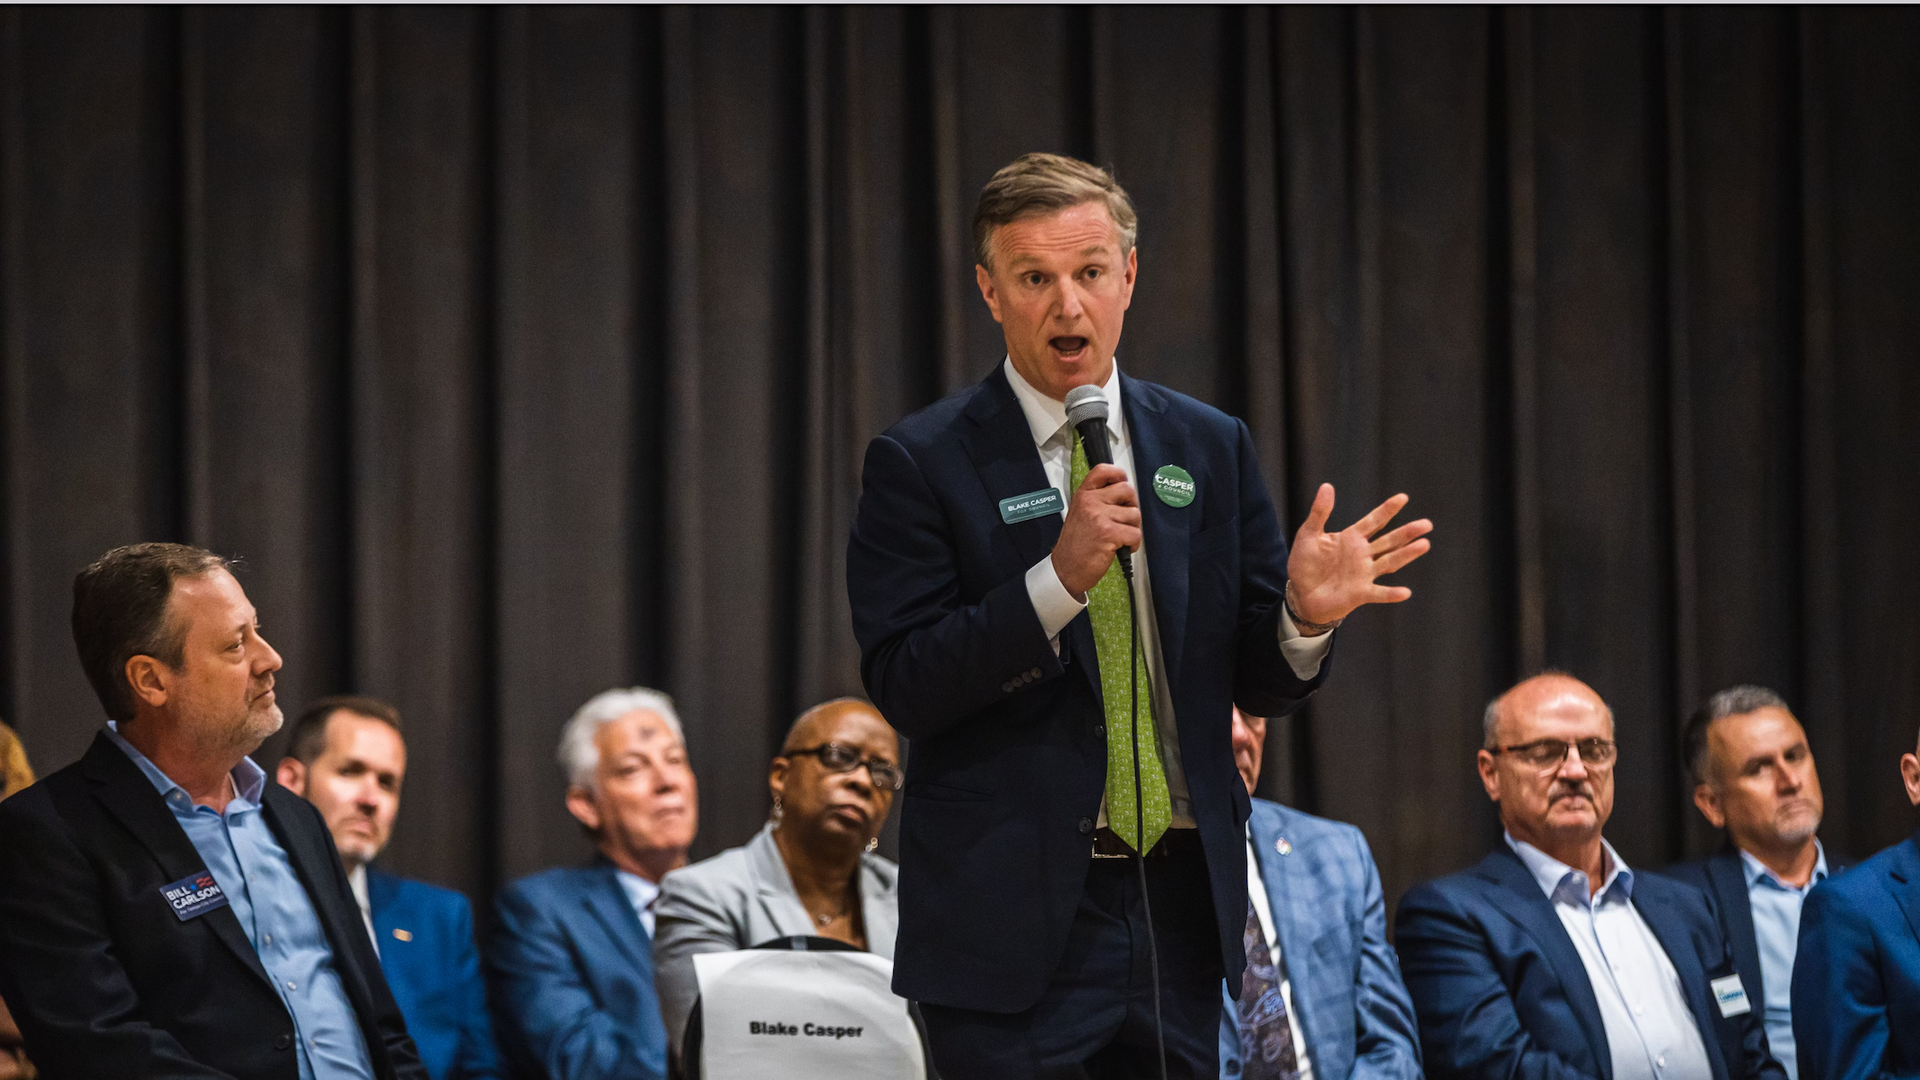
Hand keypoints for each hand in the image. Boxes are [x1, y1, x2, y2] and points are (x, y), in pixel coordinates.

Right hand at [1050, 464, 1141, 597]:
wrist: (1066, 569)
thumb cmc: (1075, 545)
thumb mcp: (1080, 513)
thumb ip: (1097, 500)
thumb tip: (1123, 493)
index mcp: (1083, 495)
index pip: (1103, 470)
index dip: (1119, 474)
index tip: (1122, 483)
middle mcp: (1090, 502)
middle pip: (1127, 490)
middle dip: (1131, 506)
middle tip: (1123, 519)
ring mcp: (1100, 517)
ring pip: (1135, 514)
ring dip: (1132, 528)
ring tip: (1118, 537)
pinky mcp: (1109, 534)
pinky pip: (1136, 533)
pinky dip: (1133, 544)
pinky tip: (1121, 547)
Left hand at [1286, 484, 1430, 628]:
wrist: (1301, 594)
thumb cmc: (1305, 563)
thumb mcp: (1309, 534)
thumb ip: (1320, 512)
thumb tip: (1327, 485)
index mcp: (1352, 538)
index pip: (1374, 521)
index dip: (1387, 510)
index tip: (1403, 497)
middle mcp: (1363, 554)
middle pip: (1389, 541)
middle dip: (1407, 532)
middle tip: (1427, 524)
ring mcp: (1364, 573)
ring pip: (1390, 561)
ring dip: (1407, 554)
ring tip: (1424, 545)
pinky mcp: (1360, 593)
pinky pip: (1379, 593)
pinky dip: (1391, 594)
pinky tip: (1405, 592)